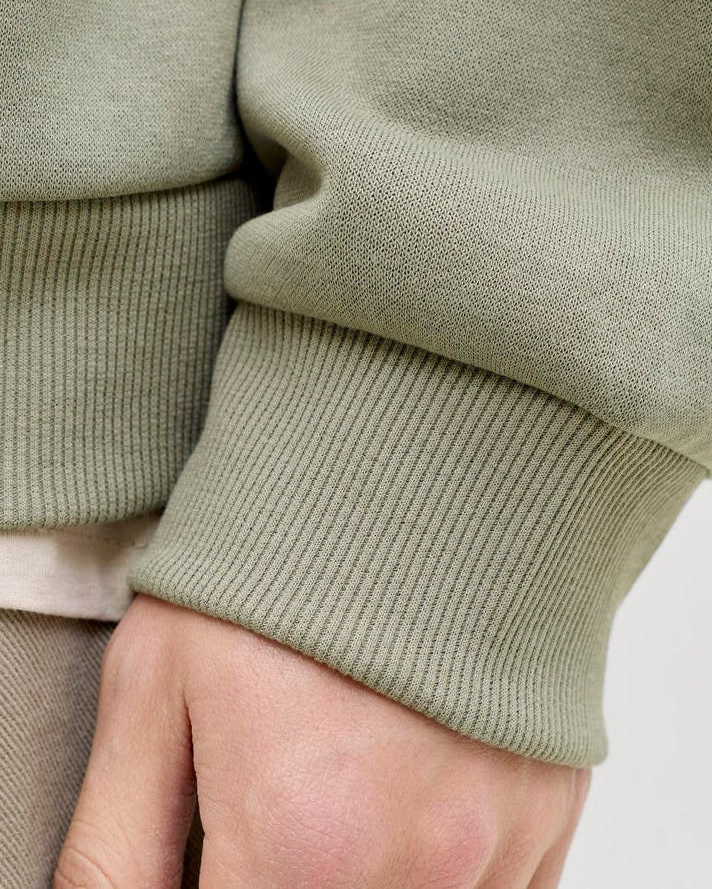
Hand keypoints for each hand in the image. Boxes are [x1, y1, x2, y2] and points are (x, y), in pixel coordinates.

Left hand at [55, 594, 590, 887]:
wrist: (418, 461)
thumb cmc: (287, 552)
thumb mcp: (156, 683)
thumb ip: (115, 848)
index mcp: (302, 844)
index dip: (217, 886)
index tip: (223, 848)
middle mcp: (418, 864)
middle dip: (287, 868)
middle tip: (280, 794)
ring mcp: (497, 843)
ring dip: (364, 870)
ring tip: (341, 780)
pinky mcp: (548, 812)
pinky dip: (439, 866)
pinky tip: (405, 787)